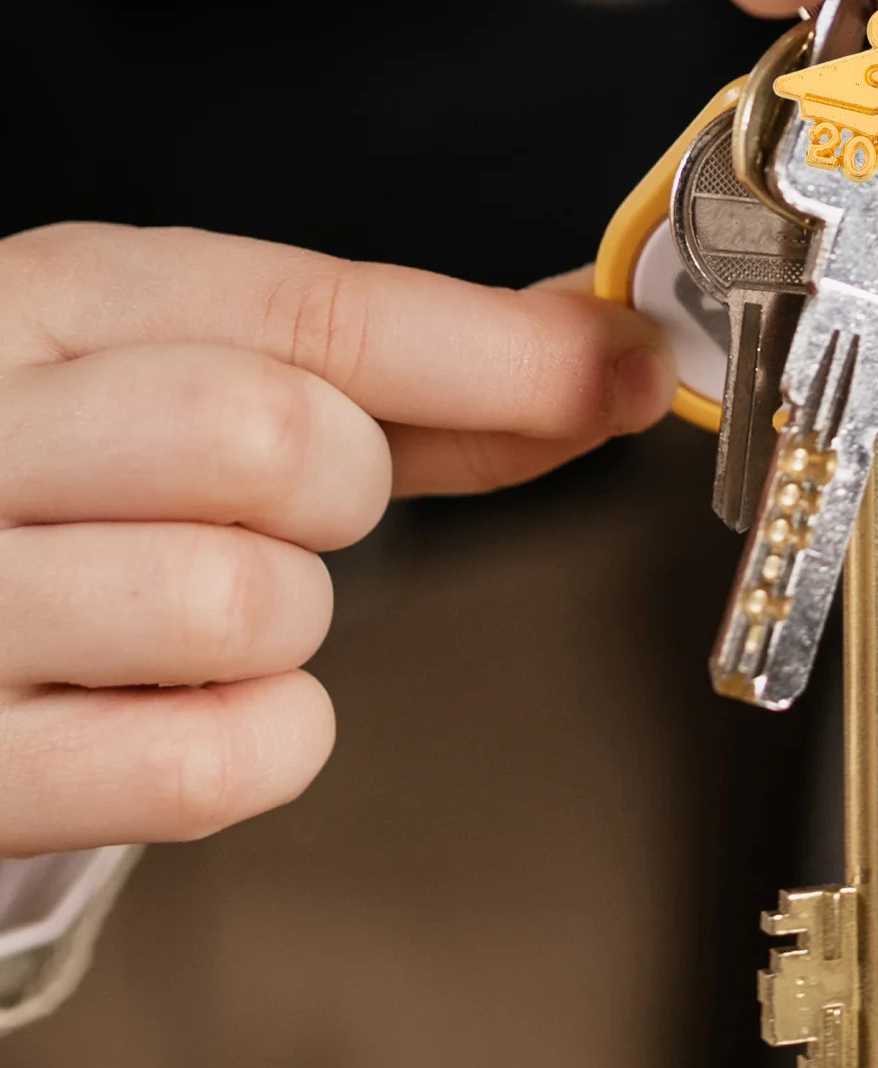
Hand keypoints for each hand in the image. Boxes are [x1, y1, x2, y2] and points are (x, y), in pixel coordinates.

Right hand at [0, 223, 671, 856]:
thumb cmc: (59, 481)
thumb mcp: (181, 373)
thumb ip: (390, 373)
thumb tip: (597, 354)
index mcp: (46, 304)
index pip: (315, 310)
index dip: (501, 351)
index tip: (629, 368)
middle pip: (281, 441)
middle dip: (342, 489)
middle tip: (277, 510)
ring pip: (249, 604)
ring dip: (284, 621)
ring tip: (191, 604)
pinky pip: (212, 764)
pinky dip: (253, 742)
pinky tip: (177, 705)